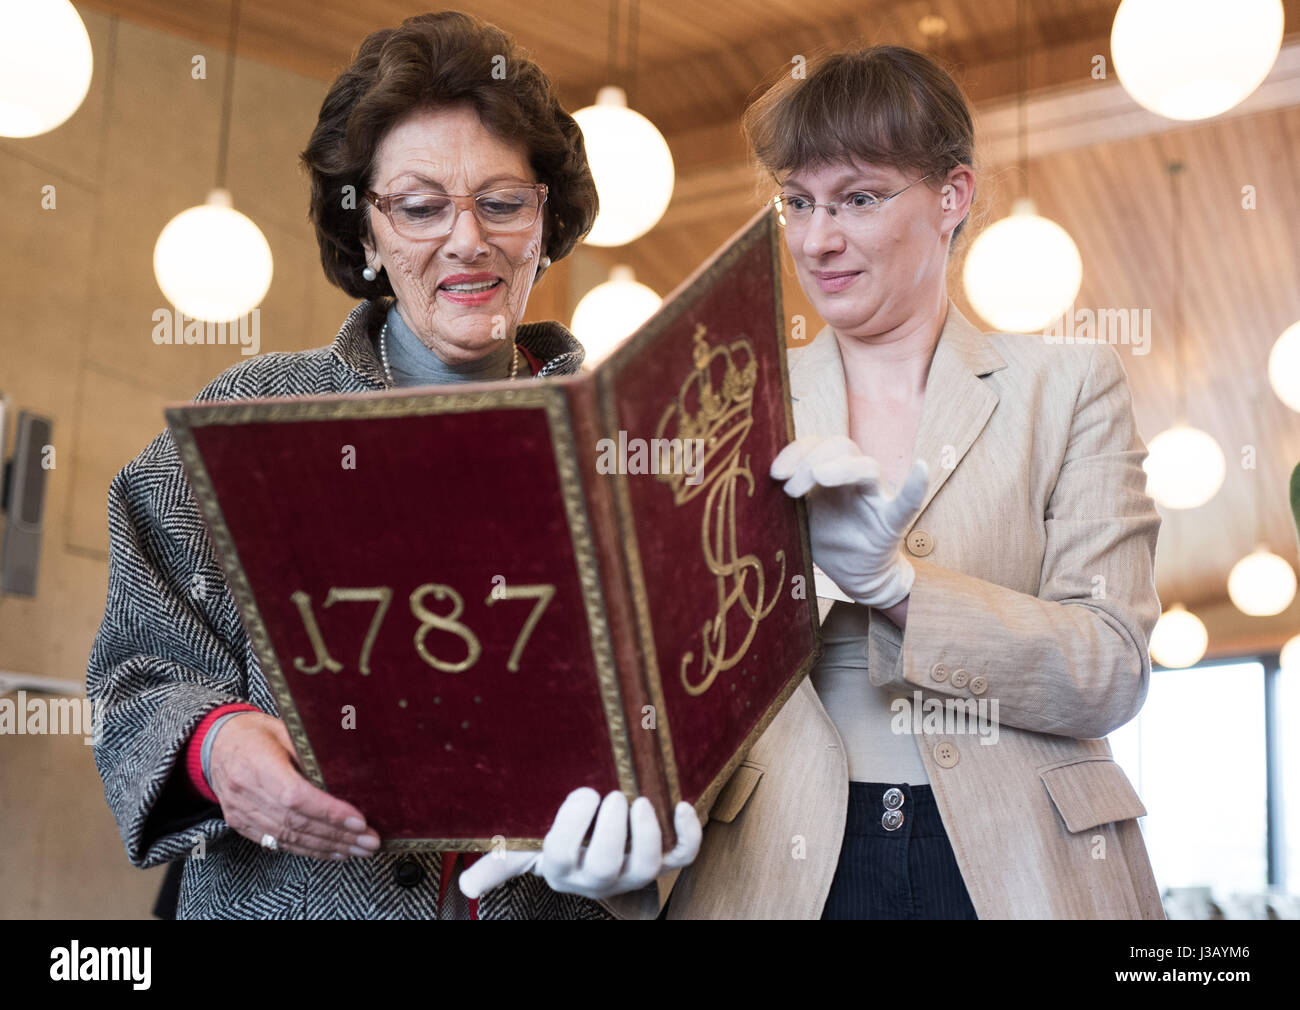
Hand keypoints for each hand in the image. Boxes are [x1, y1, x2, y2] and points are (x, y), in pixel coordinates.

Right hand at [208, 712, 380, 860]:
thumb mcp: (285, 729)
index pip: (296, 796)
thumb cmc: (256, 733)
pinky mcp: (242, 825)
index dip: (329, 812)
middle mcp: (245, 792)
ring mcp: (241, 812)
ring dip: (328, 847)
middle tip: (369, 841)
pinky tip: (332, 852)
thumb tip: (349, 767)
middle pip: (296, 823)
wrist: (215, 744)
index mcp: (256, 764)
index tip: (359, 821)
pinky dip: (308, 850)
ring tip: (358, 849)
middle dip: (337, 835)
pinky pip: (278, 843)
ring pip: (289, 838)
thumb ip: (311, 750)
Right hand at [457, 788, 701, 900]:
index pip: (562, 855)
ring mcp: (634, 870)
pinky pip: (684, 856)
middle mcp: (601, 875)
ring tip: (642, 801)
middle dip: (612, 831)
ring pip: (647, 866)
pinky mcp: (664, 860)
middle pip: (607, 866)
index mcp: (564, 868)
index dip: (573, 826)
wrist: (599, 861)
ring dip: (648, 833)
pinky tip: (683, 805)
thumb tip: (466, 888)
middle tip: (613, 795)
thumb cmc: (562, 845)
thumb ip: (501, 862)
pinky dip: (689, 833)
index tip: (583, 793)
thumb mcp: (528, 850)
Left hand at [771, 435, 927, 607]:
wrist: (854, 574)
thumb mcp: (799, 514)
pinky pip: (907, 502)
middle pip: (840, 446)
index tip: (774, 473)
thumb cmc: (827, 538)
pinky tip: (922, 468)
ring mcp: (875, 498)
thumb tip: (746, 487)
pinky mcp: (892, 522)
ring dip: (840, 467)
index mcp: (829, 472)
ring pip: (866, 467)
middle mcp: (853, 479)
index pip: (815, 445)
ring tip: (819, 477)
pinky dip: (915, 486)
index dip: (794, 452)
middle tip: (790, 488)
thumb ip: (785, 497)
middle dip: (811, 460)